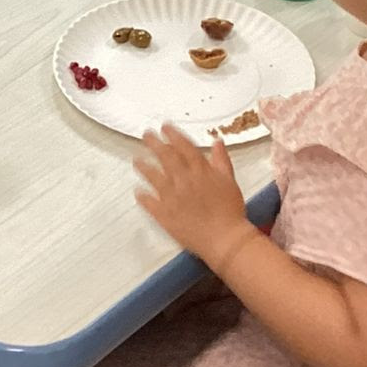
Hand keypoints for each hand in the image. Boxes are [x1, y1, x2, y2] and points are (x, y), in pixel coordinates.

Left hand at [135, 124, 249, 274]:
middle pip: (165, 156)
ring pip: (153, 176)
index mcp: (200, 171)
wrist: (225, 239)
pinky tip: (137, 191)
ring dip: (144, 166)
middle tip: (146, 135)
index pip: (183, 146)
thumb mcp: (230, 181)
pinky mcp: (164, 215)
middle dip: (154, 143)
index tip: (164, 127)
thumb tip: (217, 142)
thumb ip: (221, 160)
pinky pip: (149, 202)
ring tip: (136, 159)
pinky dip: (142, 196)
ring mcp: (172, 197)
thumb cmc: (230, 212)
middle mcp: (183, 180)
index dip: (172, 135)